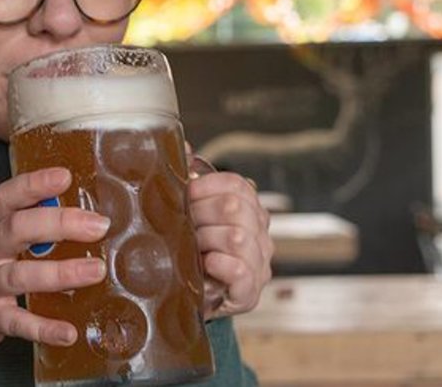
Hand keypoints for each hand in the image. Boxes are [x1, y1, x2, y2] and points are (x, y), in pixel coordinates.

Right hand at [0, 167, 110, 375]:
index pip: (7, 198)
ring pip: (19, 275)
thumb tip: (84, 215)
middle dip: (58, 223)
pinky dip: (44, 328)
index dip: (34, 185)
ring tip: (96, 271)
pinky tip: (69, 332)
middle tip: (97, 225)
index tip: (64, 176)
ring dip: (61, 273)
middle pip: (17, 229)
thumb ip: (31, 227)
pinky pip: (18, 322)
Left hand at [186, 152, 272, 316]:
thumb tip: (181, 146)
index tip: (184, 194)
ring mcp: (259, 264)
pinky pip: (241, 271)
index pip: (237, 185)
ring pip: (237, 238)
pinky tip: (207, 264)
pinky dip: (220, 265)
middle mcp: (260, 234)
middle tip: (183, 225)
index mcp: (248, 209)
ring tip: (192, 248)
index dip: (205, 187)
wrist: (187, 296)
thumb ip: (187, 181)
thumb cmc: (189, 248)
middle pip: (235, 208)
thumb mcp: (187, 213)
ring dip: (206, 240)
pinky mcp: (250, 293)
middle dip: (200, 214)